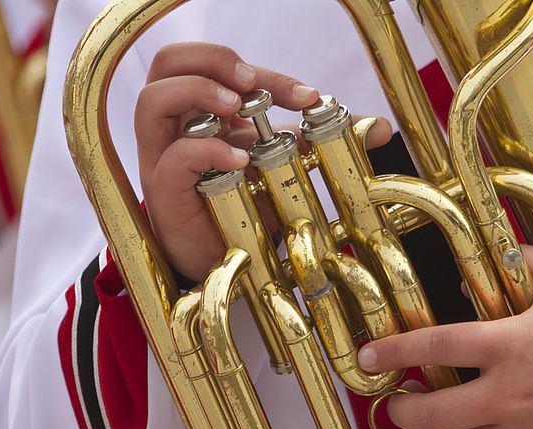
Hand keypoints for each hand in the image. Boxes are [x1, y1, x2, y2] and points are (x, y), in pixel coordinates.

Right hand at [136, 42, 391, 281]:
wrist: (227, 264)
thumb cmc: (248, 210)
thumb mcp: (288, 168)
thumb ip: (326, 143)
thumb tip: (380, 127)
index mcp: (206, 114)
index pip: (223, 70)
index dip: (268, 74)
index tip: (309, 97)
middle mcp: (179, 128)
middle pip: (169, 64)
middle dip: (214, 60)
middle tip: (251, 83)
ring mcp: (164, 158)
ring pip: (152, 100)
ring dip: (198, 92)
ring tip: (237, 106)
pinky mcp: (164, 191)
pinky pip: (173, 157)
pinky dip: (206, 150)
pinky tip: (239, 159)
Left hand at [357, 246, 532, 428]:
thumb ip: (523, 260)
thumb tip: (483, 256)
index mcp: (511, 345)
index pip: (431, 346)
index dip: (390, 351)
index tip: (368, 357)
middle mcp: (509, 396)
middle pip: (429, 416)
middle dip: (402, 409)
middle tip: (402, 398)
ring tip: (431, 428)